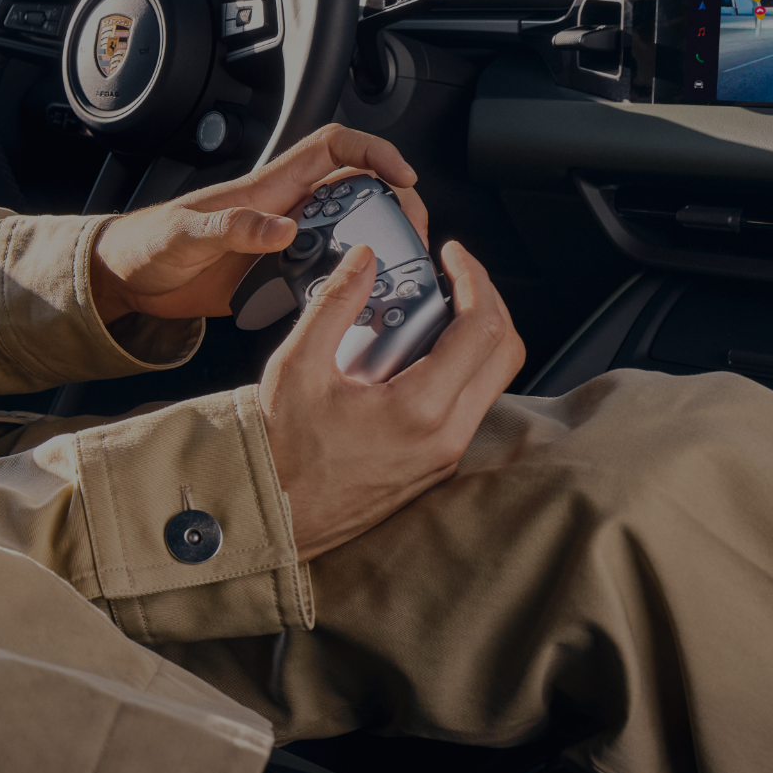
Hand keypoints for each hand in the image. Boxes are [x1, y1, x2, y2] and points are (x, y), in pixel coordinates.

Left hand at [85, 124, 428, 325]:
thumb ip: (230, 228)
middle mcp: (282, 210)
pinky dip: (346, 281)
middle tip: (412, 233)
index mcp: (265, 189)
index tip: (402, 175)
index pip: (331, 149)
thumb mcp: (182, 235)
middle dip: (392, 203)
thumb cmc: (144, 246)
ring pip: (347, 231)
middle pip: (355, 190)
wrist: (126, 281)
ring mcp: (282, 243)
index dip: (372, 152)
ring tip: (398, 270)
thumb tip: (282, 228)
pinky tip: (355, 303)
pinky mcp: (275, 275)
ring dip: (375, 245)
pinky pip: (324, 271)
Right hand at [256, 234, 526, 555]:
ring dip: (477, 337)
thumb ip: (335, 304)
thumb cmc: (277, 452)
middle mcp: (444, 438)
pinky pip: (470, 407)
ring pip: (493, 382)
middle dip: (487, 302)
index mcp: (418, 410)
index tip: (451, 257)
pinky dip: (460, 369)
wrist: (267, 515)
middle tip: (455, 277)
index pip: (481, 329)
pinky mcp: (434, 467)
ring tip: (435, 311)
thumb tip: (364, 259)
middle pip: (505, 354)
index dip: (474, 279)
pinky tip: (418, 353)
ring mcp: (443, 457)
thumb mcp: (296, 366)